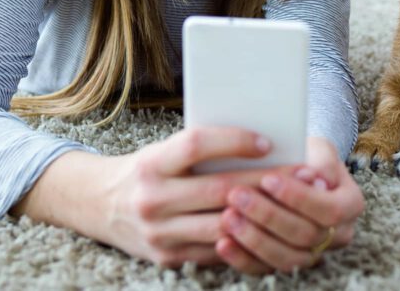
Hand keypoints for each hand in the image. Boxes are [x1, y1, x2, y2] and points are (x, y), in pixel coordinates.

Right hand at [16, 127, 281, 268]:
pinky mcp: (167, 258)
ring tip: (295, 202)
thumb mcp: (162, 151)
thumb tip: (258, 143)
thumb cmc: (144, 170)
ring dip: (263, 214)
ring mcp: (159, 233)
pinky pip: (215, 249)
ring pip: (223, 224)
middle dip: (266, 182)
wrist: (97, 205)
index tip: (267, 141)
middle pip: (219, 189)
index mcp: (152, 163)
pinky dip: (244, 237)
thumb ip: (198, 151)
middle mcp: (152, 199)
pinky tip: (271, 227)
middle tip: (302, 173)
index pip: (196, 145)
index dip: (233, 142)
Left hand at [216, 136, 365, 273]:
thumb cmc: (306, 155)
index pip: (328, 209)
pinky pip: (265, 269)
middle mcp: (338, 234)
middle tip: (236, 195)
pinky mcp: (286, 263)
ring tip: (226, 217)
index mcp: (350, 204)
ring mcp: (313, 254)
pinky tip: (222, 243)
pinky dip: (242, 258)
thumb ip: (321, 159)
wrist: (295, 170)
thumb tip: (317, 178)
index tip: (268, 179)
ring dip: (253, 239)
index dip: (298, 197)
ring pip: (286, 257)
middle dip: (268, 215)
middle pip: (305, 235)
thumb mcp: (317, 147)